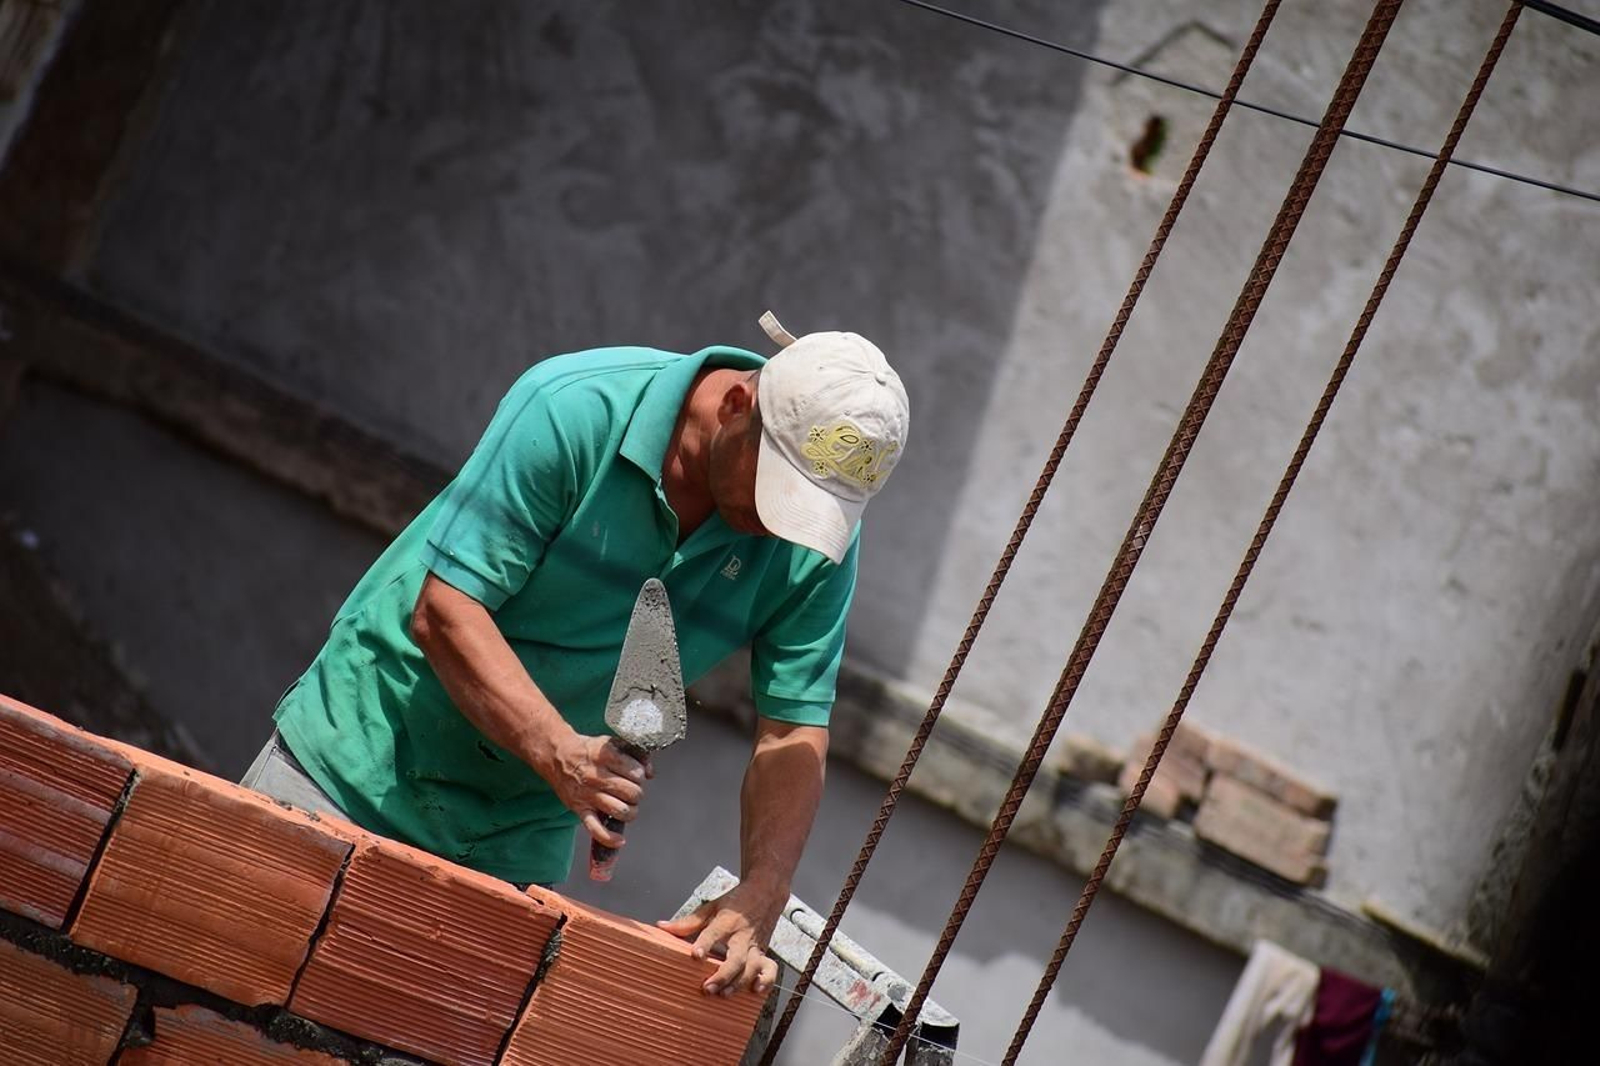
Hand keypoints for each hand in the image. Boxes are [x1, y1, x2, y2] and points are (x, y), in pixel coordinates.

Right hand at [543, 732, 651, 848]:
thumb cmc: (587, 751)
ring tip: (628, 807)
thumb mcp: (610, 744)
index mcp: (606, 756)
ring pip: (620, 810)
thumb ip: (633, 755)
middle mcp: (597, 776)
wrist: (557, 756)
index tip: (637, 775)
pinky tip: (620, 839)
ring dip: (630, 812)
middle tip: (631, 791)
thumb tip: (650, 772)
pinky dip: (610, 838)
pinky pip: (596, 829)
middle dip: (637, 793)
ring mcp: (588, 795)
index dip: (641, 775)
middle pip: (631, 792)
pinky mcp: (580, 809)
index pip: (635, 771)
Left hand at [657, 881, 782, 996]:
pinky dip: (765, 981)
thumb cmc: (735, 902)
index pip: (713, 933)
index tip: (695, 956)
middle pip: (735, 958)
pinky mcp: (764, 952)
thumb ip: (688, 922)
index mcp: (727, 921)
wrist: (765, 892)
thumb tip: (662, 927)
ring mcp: (755, 946)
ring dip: (739, 983)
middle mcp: (742, 936)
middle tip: (707, 988)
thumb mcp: (710, 907)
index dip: (705, 944)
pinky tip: (755, 991)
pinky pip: (770, 969)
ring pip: (751, 967)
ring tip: (724, 994)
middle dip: (723, 975)